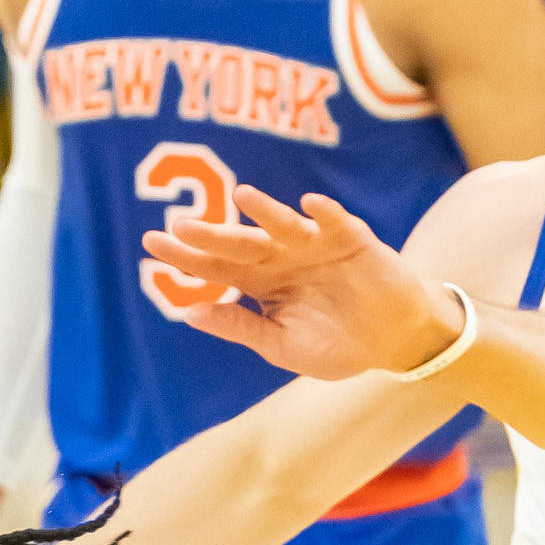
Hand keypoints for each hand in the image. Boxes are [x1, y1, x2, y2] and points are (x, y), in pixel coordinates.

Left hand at [146, 186, 463, 382]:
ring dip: (264, 211)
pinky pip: (335, 222)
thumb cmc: (337, 344)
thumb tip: (189, 312)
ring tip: (240, 198)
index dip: (186, 256)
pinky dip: (324, 213)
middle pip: (240, 243)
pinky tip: (309, 205)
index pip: (216, 266)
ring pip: (283, 225)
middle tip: (179, 226)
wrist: (393, 340)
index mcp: (261, 283)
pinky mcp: (352, 239)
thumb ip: (240, 327)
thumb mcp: (281, 346)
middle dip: (212, 234)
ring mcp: (315, 245)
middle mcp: (282, 257)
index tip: (151, 243)